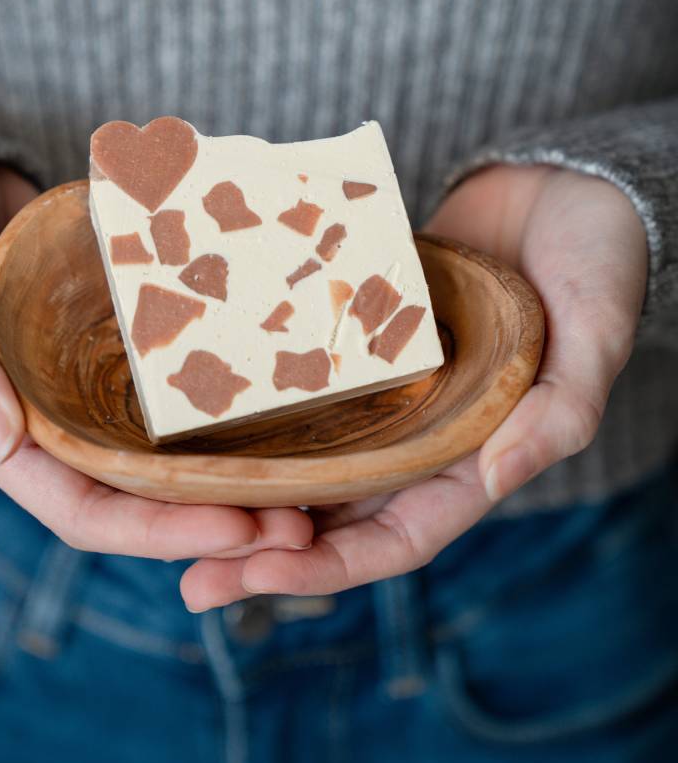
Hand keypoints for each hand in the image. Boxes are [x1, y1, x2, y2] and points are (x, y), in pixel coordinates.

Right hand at [0, 155, 311, 560]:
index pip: (87, 513)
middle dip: (217, 515)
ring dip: (230, 469)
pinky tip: (275, 391)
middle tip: (301, 519)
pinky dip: (214, 396)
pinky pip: (168, 383)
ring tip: (307, 471)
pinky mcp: (111, 345)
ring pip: (166, 449)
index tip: (242, 529)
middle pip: (142, 496)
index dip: (161, 533)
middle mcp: (52, 424)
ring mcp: (85, 386)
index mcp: (2, 438)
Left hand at [180, 163, 647, 608]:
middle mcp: (418, 433)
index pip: (395, 538)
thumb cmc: (597, 264)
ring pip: (305, 449)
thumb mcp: (594, 336)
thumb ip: (559, 410)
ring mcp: (383, 385)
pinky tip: (196, 392)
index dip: (327, 568)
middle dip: (262, 546)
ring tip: (164, 499)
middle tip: (182, 569)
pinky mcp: (358, 331)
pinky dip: (256, 392)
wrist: (567, 186)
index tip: (253, 577)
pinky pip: (301, 373)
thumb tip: (497, 476)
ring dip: (244, 480)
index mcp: (473, 456)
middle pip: (333, 510)